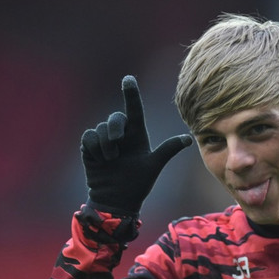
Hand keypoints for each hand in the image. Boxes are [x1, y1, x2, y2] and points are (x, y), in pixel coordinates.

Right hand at [80, 75, 191, 215]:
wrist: (116, 200)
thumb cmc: (137, 184)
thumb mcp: (153, 165)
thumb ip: (168, 150)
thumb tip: (189, 139)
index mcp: (137, 135)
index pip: (134, 109)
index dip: (131, 93)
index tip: (129, 79)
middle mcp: (121, 134)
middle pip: (115, 118)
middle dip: (114, 128)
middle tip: (117, 143)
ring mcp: (104, 140)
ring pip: (100, 129)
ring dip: (105, 146)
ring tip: (110, 161)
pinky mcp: (90, 147)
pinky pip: (88, 137)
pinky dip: (94, 149)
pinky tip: (100, 161)